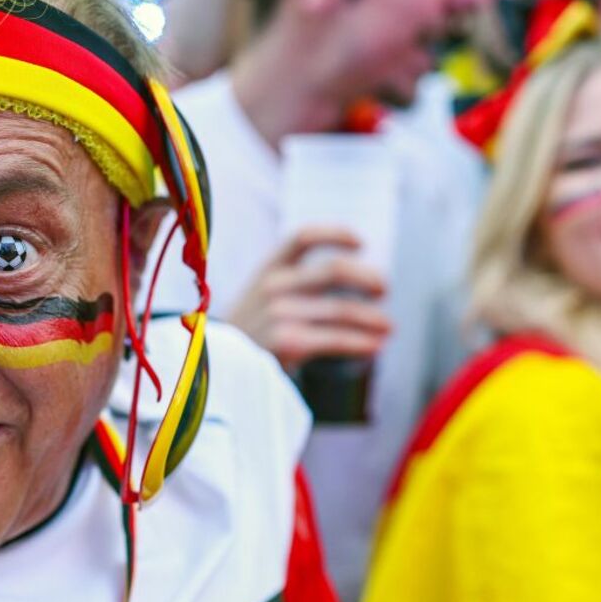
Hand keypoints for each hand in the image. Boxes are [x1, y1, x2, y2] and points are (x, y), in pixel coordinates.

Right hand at [226, 227, 390, 371]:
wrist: (212, 367)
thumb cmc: (248, 333)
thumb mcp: (260, 297)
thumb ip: (293, 284)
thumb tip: (354, 280)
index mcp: (268, 268)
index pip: (304, 237)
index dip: (336, 234)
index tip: (362, 242)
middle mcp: (273, 286)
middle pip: (334, 270)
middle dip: (367, 278)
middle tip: (383, 290)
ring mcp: (279, 314)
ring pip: (342, 310)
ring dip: (373, 319)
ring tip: (388, 328)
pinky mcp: (286, 342)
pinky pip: (336, 339)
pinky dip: (362, 343)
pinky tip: (375, 347)